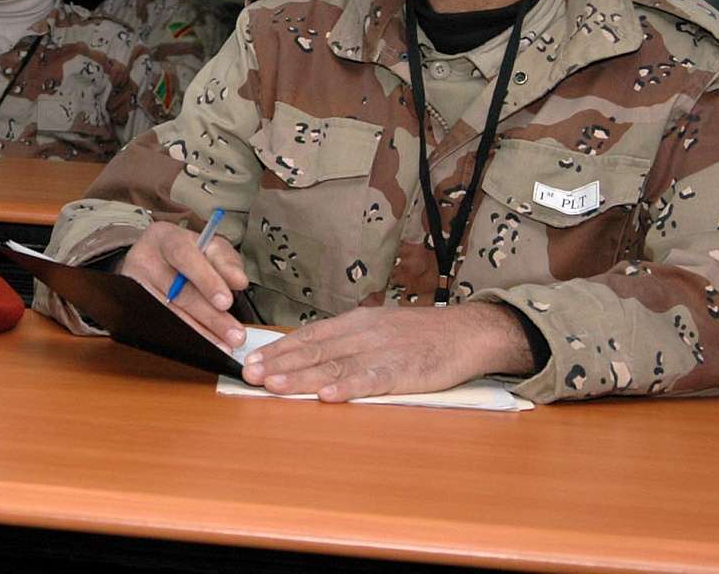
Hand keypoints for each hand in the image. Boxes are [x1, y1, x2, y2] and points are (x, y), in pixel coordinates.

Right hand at [120, 220, 248, 348]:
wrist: (152, 260)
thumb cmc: (185, 254)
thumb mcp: (207, 247)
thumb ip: (225, 261)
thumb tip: (238, 281)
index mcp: (164, 237)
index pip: (184, 255)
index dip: (206, 280)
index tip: (227, 301)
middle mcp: (144, 258)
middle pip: (176, 291)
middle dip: (210, 316)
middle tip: (234, 333)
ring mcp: (134, 285)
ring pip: (168, 313)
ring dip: (200, 333)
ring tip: (223, 344)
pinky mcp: (132, 306)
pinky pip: (161, 326)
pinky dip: (185, 337)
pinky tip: (203, 345)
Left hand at [241, 303, 534, 400]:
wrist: (468, 333)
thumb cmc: (420, 336)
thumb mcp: (378, 330)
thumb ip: (346, 343)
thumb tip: (307, 357)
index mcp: (356, 322)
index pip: (309, 335)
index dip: (279, 348)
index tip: (251, 359)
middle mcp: (365, 333)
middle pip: (315, 349)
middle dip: (279, 363)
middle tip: (250, 374)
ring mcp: (384, 351)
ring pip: (336, 364)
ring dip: (302, 376)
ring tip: (274, 385)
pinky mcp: (405, 371)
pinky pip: (372, 380)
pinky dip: (348, 388)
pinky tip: (327, 395)